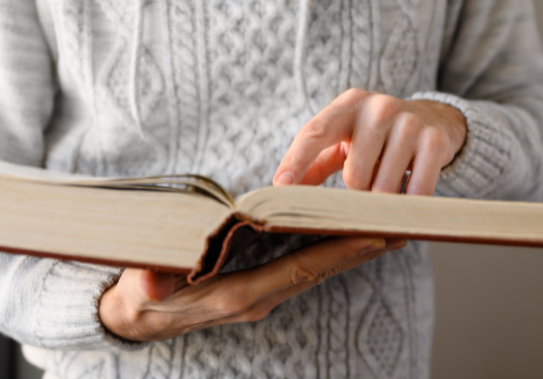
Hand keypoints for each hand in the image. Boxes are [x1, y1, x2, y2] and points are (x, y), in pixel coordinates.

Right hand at [99, 236, 405, 341]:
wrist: (142, 315)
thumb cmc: (145, 294)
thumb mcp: (143, 286)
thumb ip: (151, 281)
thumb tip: (159, 281)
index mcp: (236, 295)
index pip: (296, 271)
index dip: (336, 254)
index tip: (373, 236)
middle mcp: (258, 298)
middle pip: (318, 271)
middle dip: (359, 250)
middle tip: (400, 226)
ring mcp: (261, 296)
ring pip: (314, 271)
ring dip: (350, 252)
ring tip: (385, 228)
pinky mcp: (260, 290)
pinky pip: (302, 271)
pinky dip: (328, 255)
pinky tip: (346, 238)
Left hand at [273, 88, 466, 194]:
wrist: (433, 118)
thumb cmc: (373, 136)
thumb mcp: (342, 140)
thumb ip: (312, 163)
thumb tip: (282, 189)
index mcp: (346, 105)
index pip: (313, 133)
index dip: (295, 161)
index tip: (280, 186)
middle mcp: (377, 108)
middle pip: (354, 176)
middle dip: (358, 190)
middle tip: (369, 178)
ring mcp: (409, 122)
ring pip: (383, 188)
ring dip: (384, 198)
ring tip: (390, 179)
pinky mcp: (434, 141)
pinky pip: (415, 192)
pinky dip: (409, 203)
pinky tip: (410, 192)